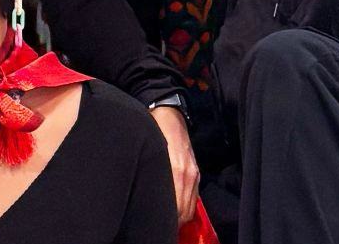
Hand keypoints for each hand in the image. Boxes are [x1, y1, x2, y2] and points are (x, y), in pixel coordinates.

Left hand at [150, 104, 199, 222]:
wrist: (170, 113)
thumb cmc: (154, 130)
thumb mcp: (149, 150)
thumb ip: (151, 172)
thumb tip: (142, 191)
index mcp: (176, 170)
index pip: (175, 205)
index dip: (167, 216)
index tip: (156, 221)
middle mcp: (187, 174)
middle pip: (183, 210)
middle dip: (173, 220)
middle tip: (161, 224)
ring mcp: (193, 174)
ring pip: (189, 207)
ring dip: (180, 217)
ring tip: (168, 221)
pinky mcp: (196, 172)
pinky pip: (193, 198)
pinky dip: (186, 208)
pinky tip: (176, 211)